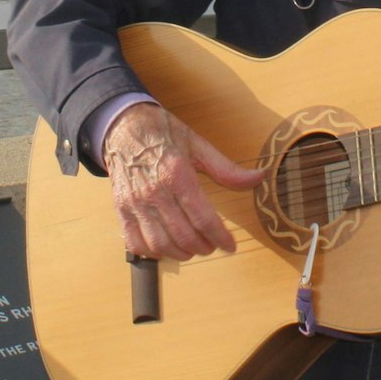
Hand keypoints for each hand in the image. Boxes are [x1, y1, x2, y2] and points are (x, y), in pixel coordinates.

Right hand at [104, 102, 264, 260]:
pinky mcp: (121, 209)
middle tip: (212, 245)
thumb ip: (226, 168)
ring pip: (160, 244)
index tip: (230, 246)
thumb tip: (259, 177)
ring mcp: (135, 203)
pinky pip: (135, 242)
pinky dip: (152, 252)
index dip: (220, 237)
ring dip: (180, 254)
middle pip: (183, 235)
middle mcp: (154, 191)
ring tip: (192, 248)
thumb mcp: (197, 144)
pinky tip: (166, 247)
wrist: (123, 125)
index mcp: (177, 174)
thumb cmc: (163, 134)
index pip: (203, 217)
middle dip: (203, 247)